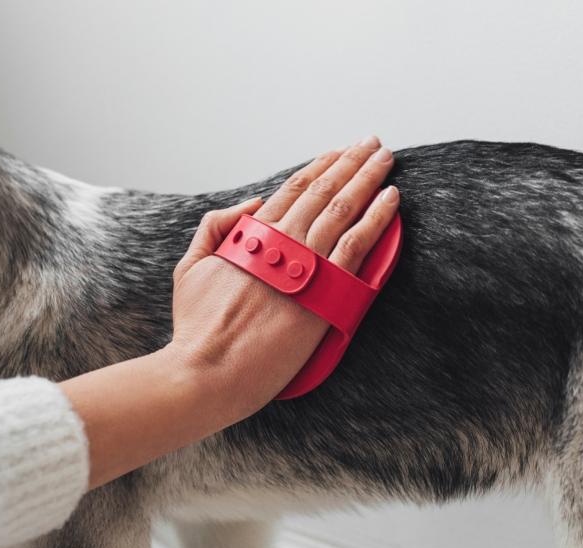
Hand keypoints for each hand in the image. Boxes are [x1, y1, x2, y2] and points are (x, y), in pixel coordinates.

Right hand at [167, 135, 398, 419]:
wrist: (209, 370)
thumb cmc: (197, 329)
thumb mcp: (189, 268)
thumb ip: (215, 229)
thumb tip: (251, 204)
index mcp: (251, 235)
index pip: (293, 189)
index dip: (319, 167)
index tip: (338, 153)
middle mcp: (282, 242)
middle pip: (323, 191)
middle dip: (350, 162)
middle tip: (372, 143)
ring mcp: (306, 264)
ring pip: (344, 208)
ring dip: (368, 178)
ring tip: (385, 158)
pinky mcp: (327, 292)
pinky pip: (359, 243)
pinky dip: (378, 217)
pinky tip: (392, 199)